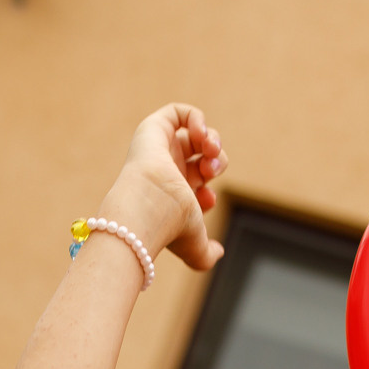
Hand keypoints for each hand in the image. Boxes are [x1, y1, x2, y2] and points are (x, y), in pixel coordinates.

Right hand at [100, 104, 225, 272]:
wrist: (150, 206)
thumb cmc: (169, 226)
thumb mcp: (194, 248)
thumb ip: (206, 256)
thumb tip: (218, 252)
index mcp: (173, 196)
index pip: (199, 185)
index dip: (210, 188)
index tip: (206, 199)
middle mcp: (167, 173)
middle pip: (202, 157)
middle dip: (216, 162)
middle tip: (211, 170)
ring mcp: (160, 151)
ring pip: (195, 136)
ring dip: (212, 140)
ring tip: (209, 150)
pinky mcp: (153, 130)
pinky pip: (177, 112)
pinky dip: (196, 119)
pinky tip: (200, 135)